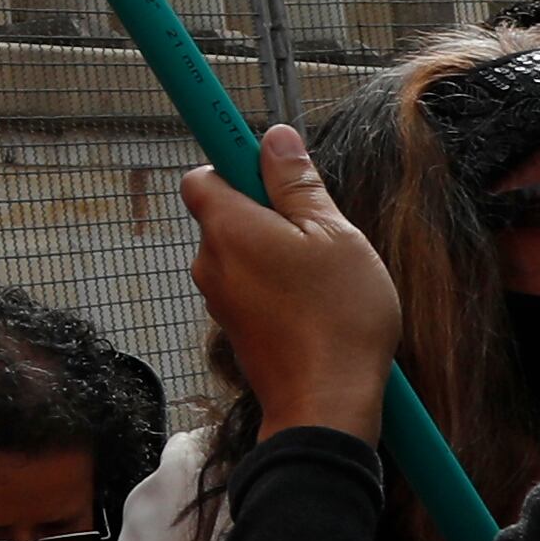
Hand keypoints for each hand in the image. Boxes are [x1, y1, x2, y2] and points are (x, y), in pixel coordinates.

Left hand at [182, 123, 398, 440]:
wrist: (325, 403)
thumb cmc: (337, 316)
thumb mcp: (334, 235)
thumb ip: (298, 183)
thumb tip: (275, 137)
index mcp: (227, 228)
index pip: (202, 175)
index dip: (233, 163)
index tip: (267, 164)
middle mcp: (209, 261)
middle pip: (226, 214)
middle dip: (268, 212)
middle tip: (319, 229)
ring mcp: (218, 298)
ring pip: (243, 253)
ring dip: (277, 252)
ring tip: (324, 275)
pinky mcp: (234, 327)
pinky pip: (252, 286)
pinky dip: (278, 285)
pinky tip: (316, 304)